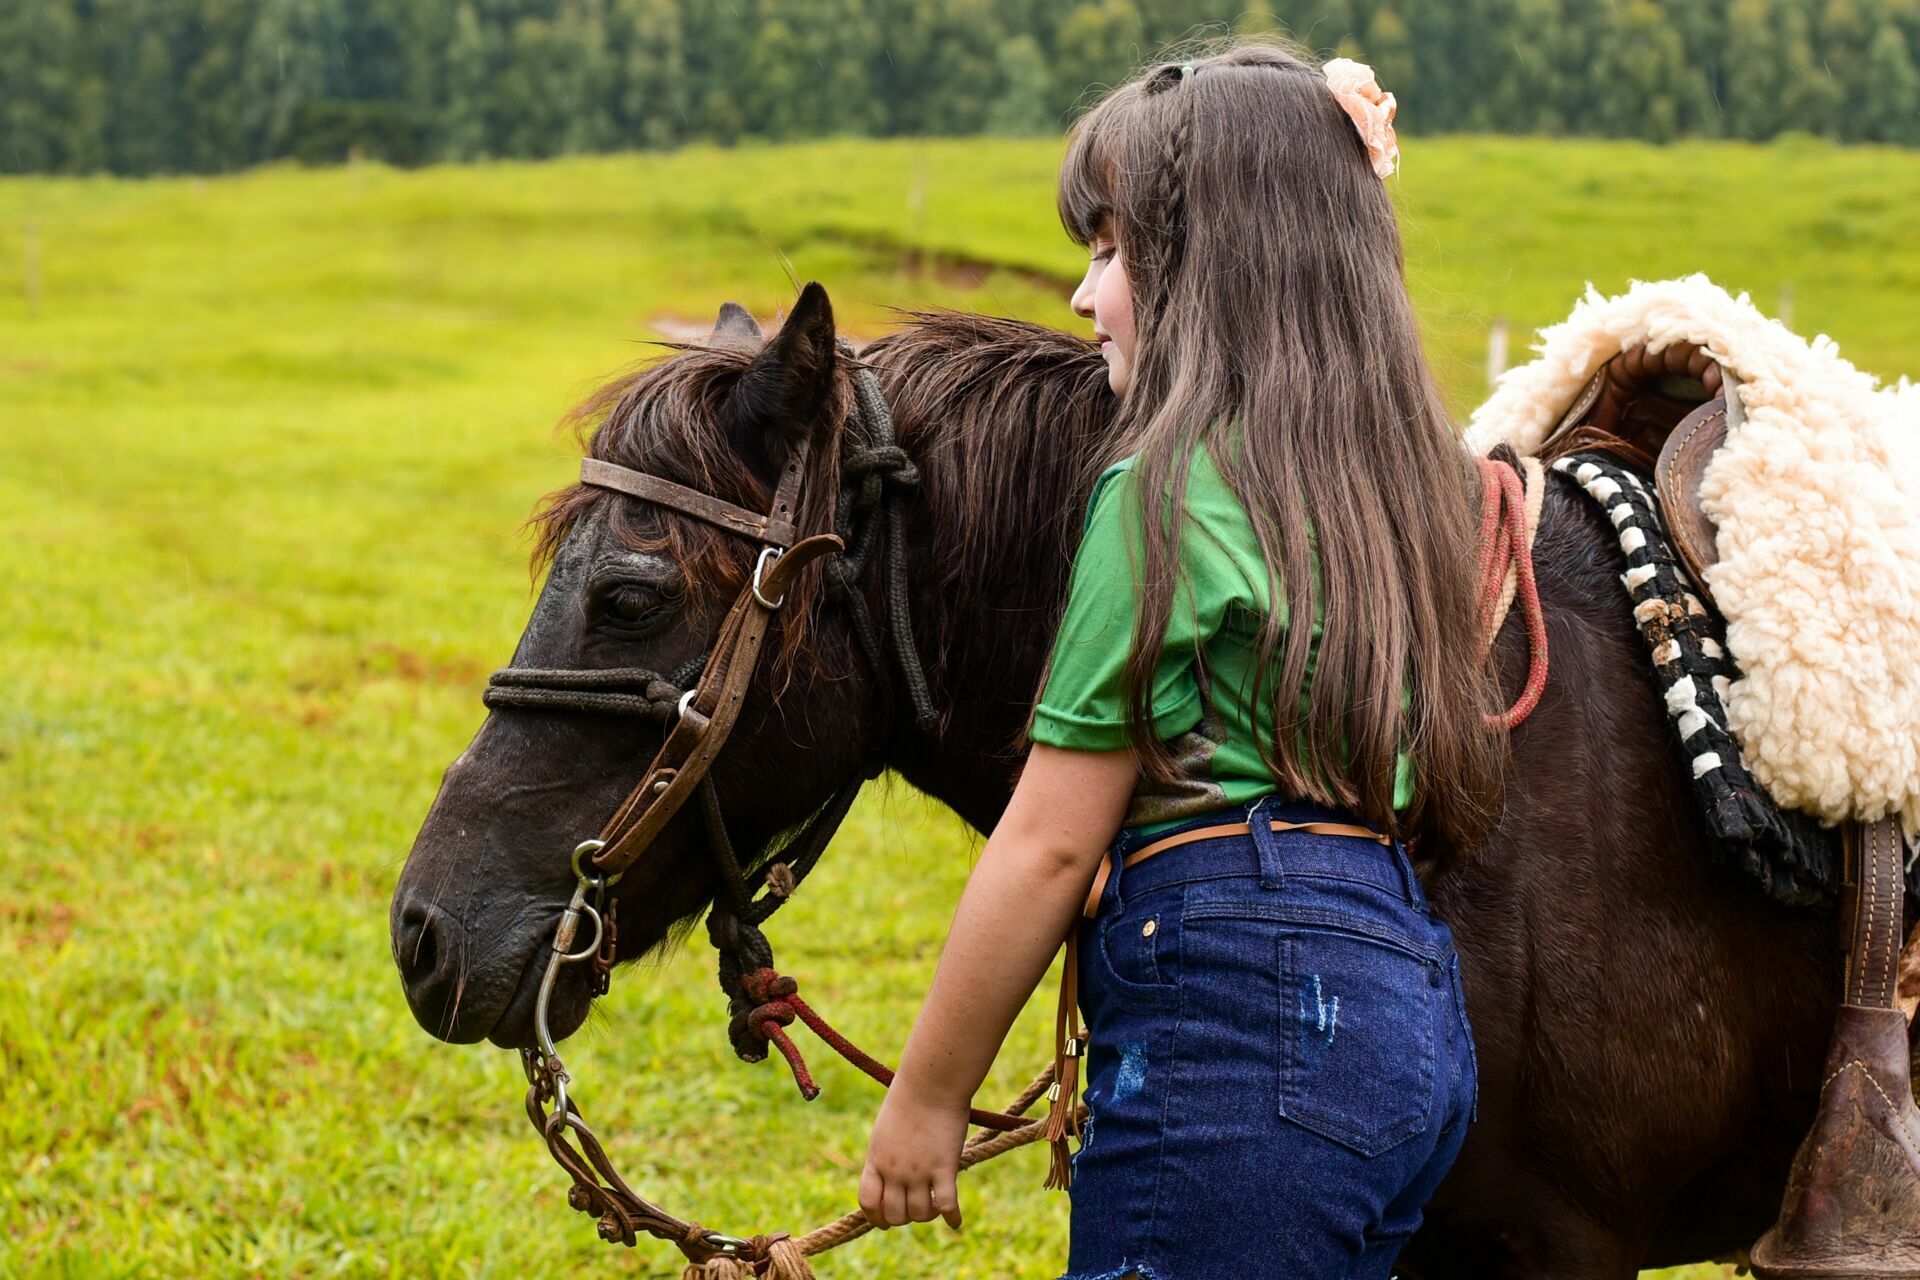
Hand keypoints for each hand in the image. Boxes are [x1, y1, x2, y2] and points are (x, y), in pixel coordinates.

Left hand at [859, 1085, 968, 1230]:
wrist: (930, 1083)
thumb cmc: (910, 1098)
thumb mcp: (886, 1130)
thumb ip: (885, 1155)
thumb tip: (887, 1173)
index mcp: (876, 1159)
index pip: (868, 1202)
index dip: (876, 1217)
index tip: (887, 1221)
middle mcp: (894, 1170)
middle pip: (895, 1215)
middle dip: (905, 1218)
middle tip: (917, 1207)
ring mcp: (918, 1171)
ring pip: (919, 1214)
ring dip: (928, 1215)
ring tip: (935, 1206)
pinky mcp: (943, 1167)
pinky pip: (946, 1205)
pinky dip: (952, 1218)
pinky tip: (955, 1222)